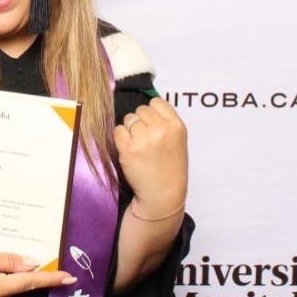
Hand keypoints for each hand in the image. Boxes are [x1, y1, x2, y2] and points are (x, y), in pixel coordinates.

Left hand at [113, 96, 187, 215]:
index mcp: (176, 126)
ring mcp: (144, 139)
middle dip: (140, 121)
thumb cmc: (170, 168)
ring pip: (128, 119)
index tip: (152, 123)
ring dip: (130, 129)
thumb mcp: (178, 141)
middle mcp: (161, 129)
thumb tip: (146, 107)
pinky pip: (118, 131)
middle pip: (141, 110)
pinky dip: (121, 138)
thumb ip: (166, 122)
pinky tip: (129, 149)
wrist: (163, 194)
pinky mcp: (129, 149)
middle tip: (144, 138)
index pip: (156, 102)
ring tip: (138, 145)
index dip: (152, 112)